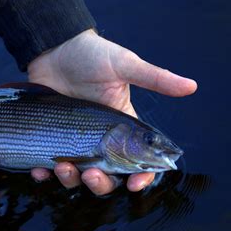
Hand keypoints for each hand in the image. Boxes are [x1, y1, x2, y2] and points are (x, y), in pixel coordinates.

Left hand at [27, 29, 196, 194]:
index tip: (134, 183)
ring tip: (63, 167)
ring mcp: (73, 141)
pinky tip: (39, 171)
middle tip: (93, 174)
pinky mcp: (50, 138)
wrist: (54, 48)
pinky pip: (46, 165)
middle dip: (101, 182)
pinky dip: (43, 174)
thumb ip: (155, 78)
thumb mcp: (124, 65)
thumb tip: (192, 86)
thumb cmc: (91, 55)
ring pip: (76, 175)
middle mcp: (99, 139)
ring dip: (71, 179)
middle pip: (106, 175)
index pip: (137, 160)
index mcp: (121, 127)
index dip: (140, 176)